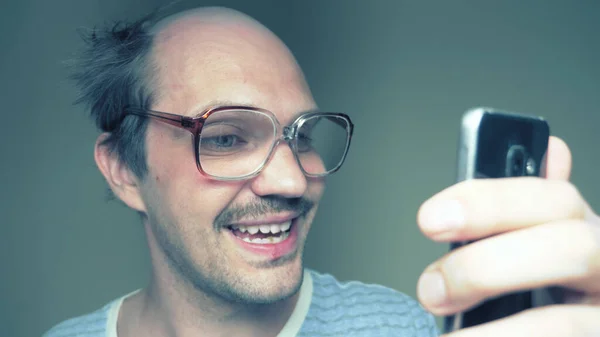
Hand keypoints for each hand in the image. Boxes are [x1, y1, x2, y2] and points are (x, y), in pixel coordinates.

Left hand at [416, 136, 599, 336]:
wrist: (574, 331)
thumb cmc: (553, 290)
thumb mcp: (544, 243)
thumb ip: (530, 210)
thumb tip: (553, 149)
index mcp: (586, 232)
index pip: (554, 199)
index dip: (490, 202)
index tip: (431, 218)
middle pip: (570, 249)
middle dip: (487, 266)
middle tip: (432, 289)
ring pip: (561, 323)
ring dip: (493, 332)